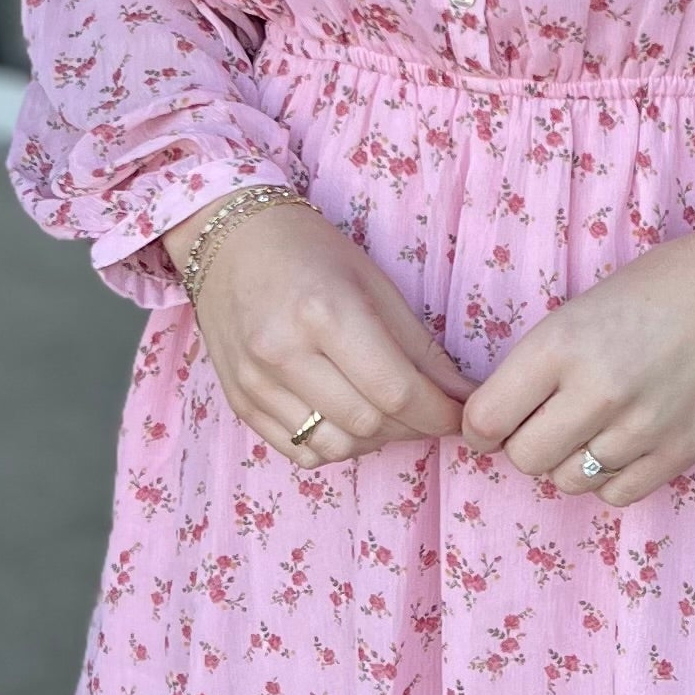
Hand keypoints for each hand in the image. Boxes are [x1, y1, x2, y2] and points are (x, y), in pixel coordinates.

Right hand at [168, 197, 470, 465]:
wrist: (230, 241)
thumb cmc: (311, 252)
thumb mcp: (374, 283)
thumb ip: (420, 347)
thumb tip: (463, 397)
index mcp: (324, 312)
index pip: (396, 390)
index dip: (438, 413)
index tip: (458, 414)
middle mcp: (283, 352)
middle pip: (368, 424)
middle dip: (413, 427)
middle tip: (428, 411)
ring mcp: (255, 382)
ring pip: (335, 447)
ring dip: (375, 441)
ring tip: (389, 414)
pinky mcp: (240, 402)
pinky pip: (300, 452)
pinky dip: (335, 446)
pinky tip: (349, 420)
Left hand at [458, 229, 694, 506]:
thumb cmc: (656, 291)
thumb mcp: (579, 311)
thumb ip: (537, 365)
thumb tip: (497, 422)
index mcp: (561, 345)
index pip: (486, 420)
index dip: (480, 428)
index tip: (492, 423)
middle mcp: (596, 392)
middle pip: (524, 459)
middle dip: (525, 445)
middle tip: (546, 423)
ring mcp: (639, 429)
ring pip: (568, 482)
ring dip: (569, 462)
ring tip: (592, 429)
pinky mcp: (677, 455)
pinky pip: (615, 495)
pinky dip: (609, 478)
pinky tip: (622, 445)